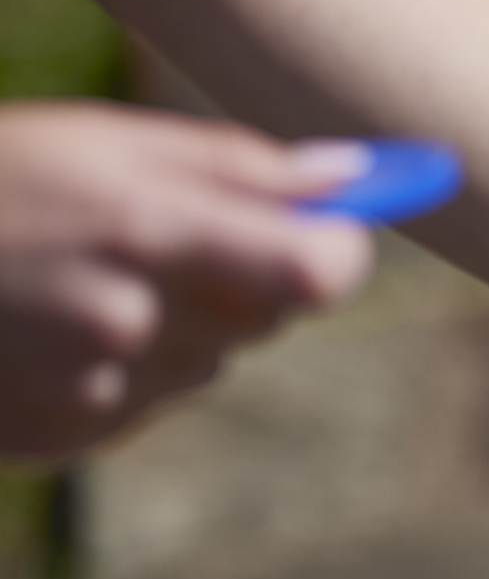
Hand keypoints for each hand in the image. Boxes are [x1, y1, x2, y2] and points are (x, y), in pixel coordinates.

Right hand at [0, 102, 373, 457]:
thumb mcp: (99, 143)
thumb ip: (239, 165)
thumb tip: (361, 178)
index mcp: (147, 227)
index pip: (319, 271)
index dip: (336, 253)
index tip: (326, 236)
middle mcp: (130, 319)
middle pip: (265, 319)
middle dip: (236, 280)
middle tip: (143, 237)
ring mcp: (97, 390)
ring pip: (203, 362)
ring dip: (167, 327)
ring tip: (64, 282)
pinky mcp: (69, 436)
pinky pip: (141, 401)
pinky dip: (113, 371)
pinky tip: (37, 333)